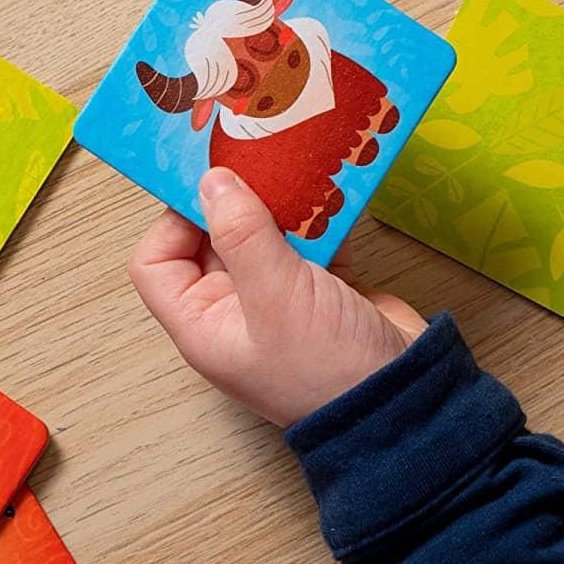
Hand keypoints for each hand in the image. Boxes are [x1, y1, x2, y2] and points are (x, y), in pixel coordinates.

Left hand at [128, 168, 427, 426]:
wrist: (406, 404)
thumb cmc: (330, 369)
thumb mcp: (276, 297)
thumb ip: (241, 234)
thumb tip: (211, 181)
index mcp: (204, 324)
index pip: (157, 264)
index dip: (173, 221)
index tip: (208, 185)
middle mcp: (234, 310)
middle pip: (211, 239)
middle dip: (233, 200)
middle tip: (254, 160)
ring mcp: (278, 299)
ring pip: (261, 234)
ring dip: (278, 204)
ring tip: (294, 170)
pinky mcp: (320, 287)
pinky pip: (306, 239)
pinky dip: (317, 216)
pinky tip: (331, 194)